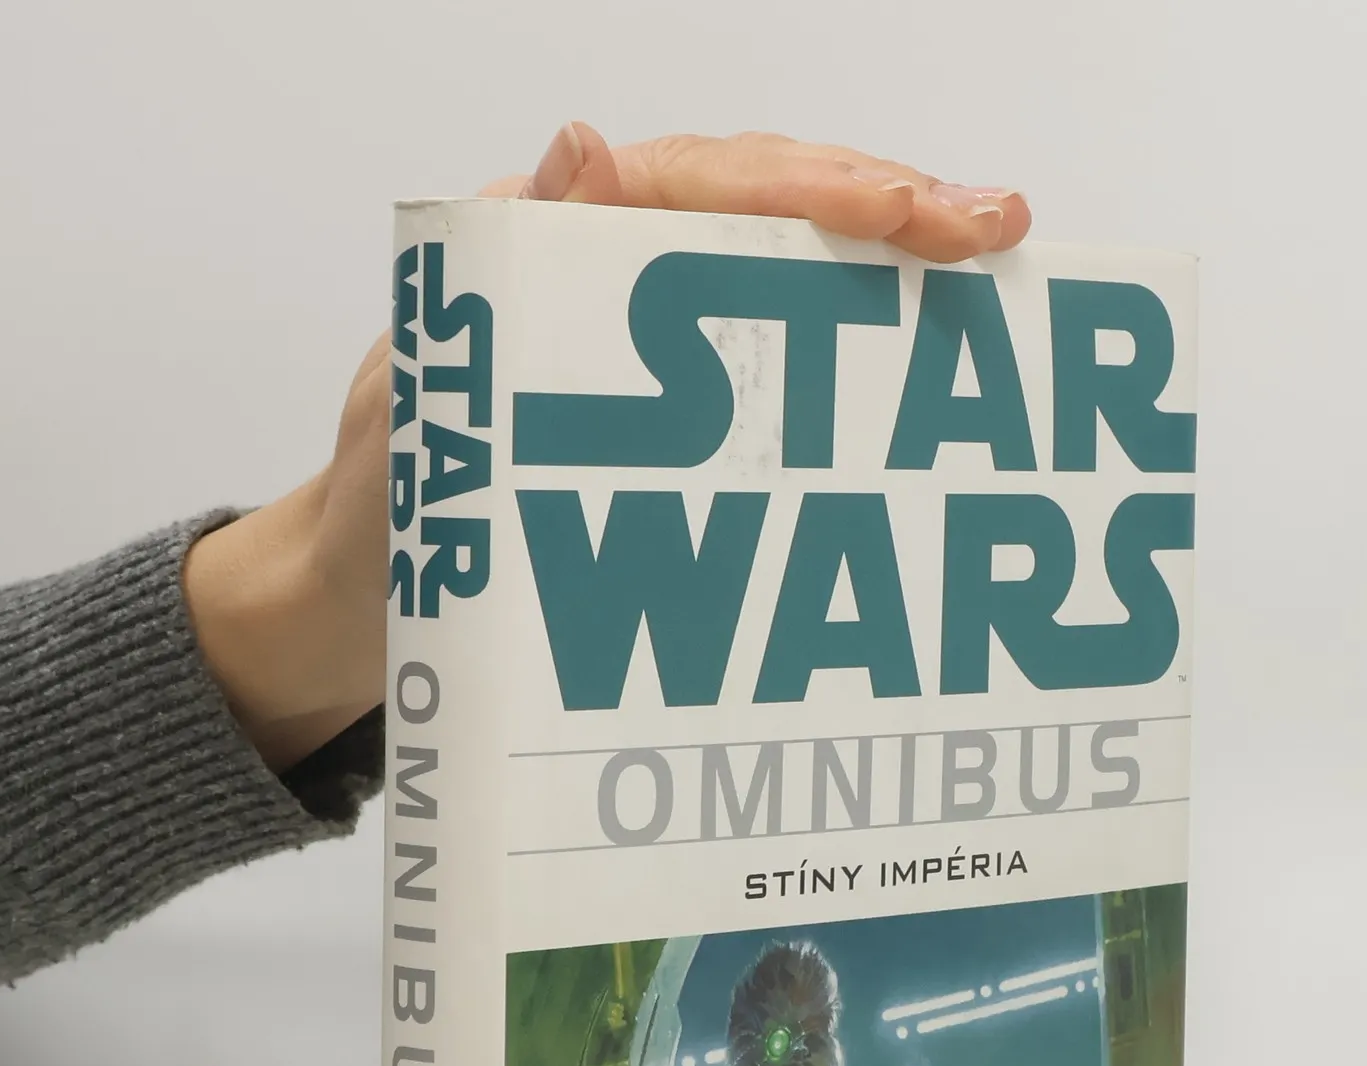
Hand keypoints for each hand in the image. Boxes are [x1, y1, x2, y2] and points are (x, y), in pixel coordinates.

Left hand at [184, 126, 1031, 769]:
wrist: (368, 615)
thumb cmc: (386, 514)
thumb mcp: (422, 405)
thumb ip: (492, 298)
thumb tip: (587, 150)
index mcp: (556, 249)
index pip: (711, 182)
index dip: (822, 186)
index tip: (917, 211)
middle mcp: (619, 281)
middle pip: (773, 213)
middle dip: (891, 213)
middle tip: (998, 228)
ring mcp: (658, 353)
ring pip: (791, 282)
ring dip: (891, 281)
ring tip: (992, 281)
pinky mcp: (682, 425)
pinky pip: (778, 373)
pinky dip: (853, 367)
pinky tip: (926, 377)